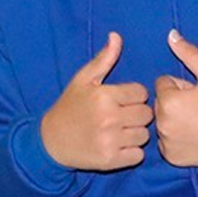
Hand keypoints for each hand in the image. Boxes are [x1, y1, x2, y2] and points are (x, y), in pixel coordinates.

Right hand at [40, 32, 151, 169]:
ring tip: (119, 131)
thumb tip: (116, 36)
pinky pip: (138, 155)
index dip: (133, 96)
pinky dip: (131, 152)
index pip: (141, 93)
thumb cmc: (70, 106)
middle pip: (146, 114)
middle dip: (136, 114)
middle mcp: (109, 118)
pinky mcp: (110, 160)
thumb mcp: (83, 80)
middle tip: (121, 116)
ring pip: (144, 135)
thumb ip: (103, 59)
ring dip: (135, 133)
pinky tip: (118, 145)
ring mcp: (110, 141)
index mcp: (104, 96)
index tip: (120, 100)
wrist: (51, 141)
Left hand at [154, 30, 197, 167]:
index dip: (181, 86)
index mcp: (168, 101)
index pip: (163, 83)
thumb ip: (190, 53)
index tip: (197, 94)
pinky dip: (176, 138)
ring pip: (163, 121)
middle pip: (161, 102)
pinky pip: (166, 140)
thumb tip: (171, 35)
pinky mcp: (171, 157)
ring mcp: (165, 142)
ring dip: (174, 119)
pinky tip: (194, 137)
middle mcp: (162, 123)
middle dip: (176, 102)